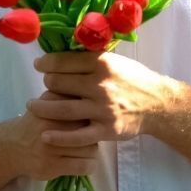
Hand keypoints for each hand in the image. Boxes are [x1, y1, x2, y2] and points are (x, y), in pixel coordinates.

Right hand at [0, 90, 98, 180]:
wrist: (12, 147)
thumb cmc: (35, 124)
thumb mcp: (44, 103)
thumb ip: (63, 94)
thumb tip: (90, 91)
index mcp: (49, 107)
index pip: (83, 108)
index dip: (91, 113)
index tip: (90, 118)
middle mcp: (48, 125)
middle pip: (89, 128)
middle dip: (93, 131)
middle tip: (90, 134)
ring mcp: (50, 147)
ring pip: (90, 148)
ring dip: (92, 150)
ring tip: (86, 149)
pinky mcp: (52, 166)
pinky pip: (84, 166)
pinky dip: (89, 165)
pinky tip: (85, 162)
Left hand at [26, 51, 181, 145]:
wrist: (158, 104)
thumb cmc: (133, 78)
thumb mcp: (114, 60)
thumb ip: (89, 58)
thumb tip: (59, 53)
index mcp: (101, 63)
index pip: (62, 61)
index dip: (45, 63)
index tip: (39, 65)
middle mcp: (100, 85)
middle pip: (57, 84)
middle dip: (47, 84)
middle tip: (45, 86)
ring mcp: (103, 109)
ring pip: (62, 109)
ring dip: (41, 107)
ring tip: (32, 106)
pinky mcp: (106, 130)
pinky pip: (77, 136)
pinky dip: (59, 137)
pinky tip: (45, 134)